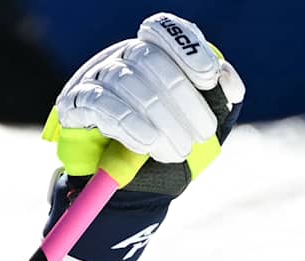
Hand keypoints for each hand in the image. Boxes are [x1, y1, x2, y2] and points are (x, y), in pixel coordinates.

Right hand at [44, 13, 244, 193]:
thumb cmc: (171, 145)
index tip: (208, 78)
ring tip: (177, 150)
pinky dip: (127, 123)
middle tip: (203, 134)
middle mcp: (124, 59)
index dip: (186, 48)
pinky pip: (100, 104)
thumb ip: (221, 100)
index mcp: (154, 54)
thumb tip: (228, 79)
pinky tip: (146, 142)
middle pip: (148, 58)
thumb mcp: (202, 125)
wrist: (134, 186)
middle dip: (181, 98)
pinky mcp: (76, 104)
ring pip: (126, 81)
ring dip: (158, 117)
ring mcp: (97, 78)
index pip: (163, 30)